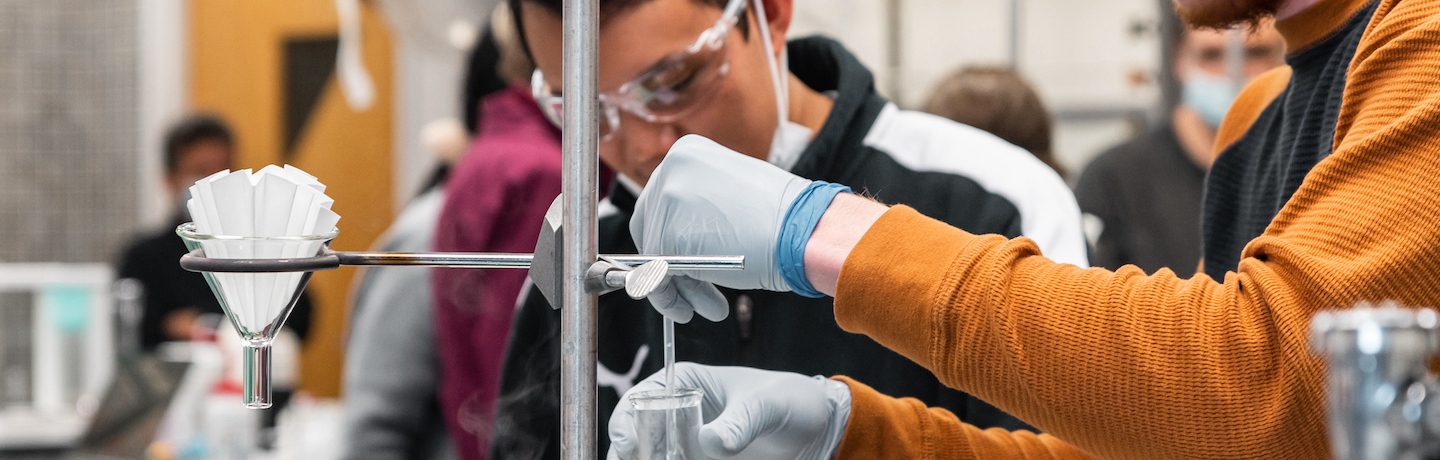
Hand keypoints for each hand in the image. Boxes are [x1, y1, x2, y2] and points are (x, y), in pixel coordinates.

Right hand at [607, 363, 850, 459]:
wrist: (816, 431)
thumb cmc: (790, 401)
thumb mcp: (767, 405)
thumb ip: (740, 422)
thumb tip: (709, 443)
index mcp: (684, 383)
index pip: (638, 400)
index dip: (625, 423)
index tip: (629, 447)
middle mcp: (677, 415)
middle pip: (635, 438)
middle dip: (631, 454)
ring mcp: (687, 445)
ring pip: (651, 458)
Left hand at [632, 135, 849, 321]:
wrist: (804, 230)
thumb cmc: (782, 217)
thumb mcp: (731, 197)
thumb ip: (699, 210)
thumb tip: (676, 241)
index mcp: (687, 153)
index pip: (660, 200)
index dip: (669, 235)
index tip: (677, 258)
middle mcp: (670, 171)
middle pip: (651, 227)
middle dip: (670, 264)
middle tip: (690, 287)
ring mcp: (666, 203)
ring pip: (656, 256)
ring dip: (678, 287)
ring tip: (705, 305)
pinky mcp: (667, 237)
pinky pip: (658, 275)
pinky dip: (671, 296)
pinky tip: (694, 307)